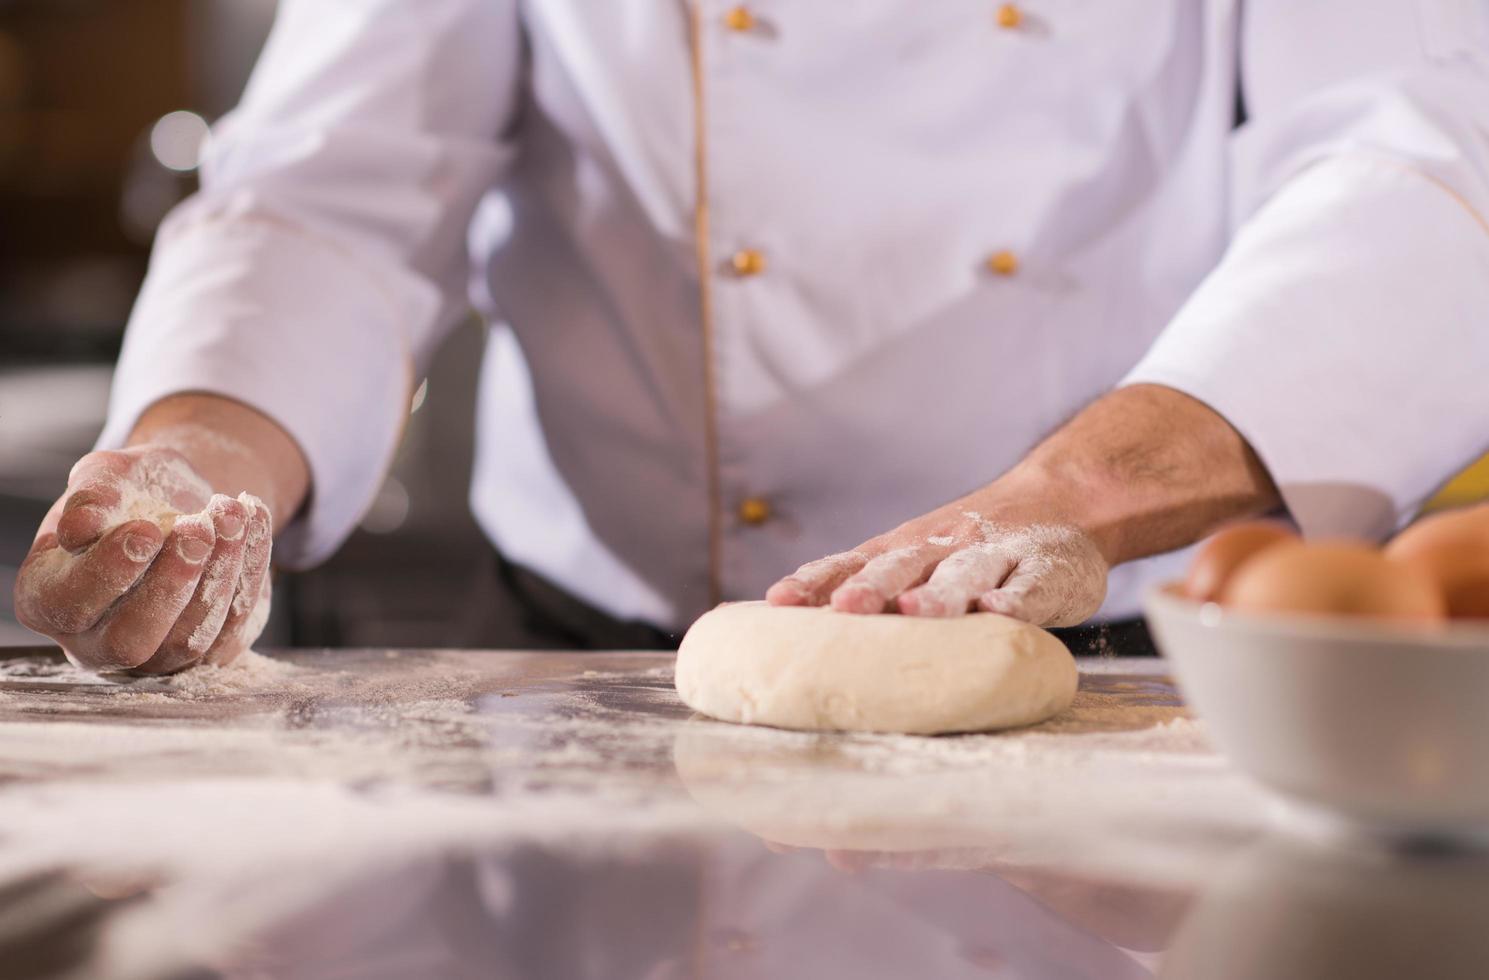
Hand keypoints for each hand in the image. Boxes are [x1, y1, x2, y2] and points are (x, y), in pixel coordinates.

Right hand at [13, 445, 273, 673]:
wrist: (186, 500)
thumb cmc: (133, 492)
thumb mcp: (108, 475)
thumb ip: (92, 495)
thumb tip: (81, 527)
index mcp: (49, 596)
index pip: (69, 603)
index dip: (107, 572)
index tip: (145, 530)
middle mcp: (96, 638)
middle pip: (131, 641)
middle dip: (171, 584)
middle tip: (198, 528)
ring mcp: (156, 654)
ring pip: (190, 638)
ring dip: (220, 573)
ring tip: (231, 511)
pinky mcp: (209, 650)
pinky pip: (233, 626)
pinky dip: (250, 570)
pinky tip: (254, 520)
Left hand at [767, 491, 1108, 626]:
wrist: (1066, 499)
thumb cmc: (972, 549)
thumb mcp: (919, 556)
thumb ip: (871, 581)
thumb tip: (797, 630)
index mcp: (908, 549)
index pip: (853, 562)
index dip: (817, 581)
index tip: (779, 602)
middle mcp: (945, 547)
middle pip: (902, 566)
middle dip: (871, 588)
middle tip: (844, 608)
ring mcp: (999, 557)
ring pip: (964, 575)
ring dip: (938, 595)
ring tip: (915, 613)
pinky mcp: (1049, 572)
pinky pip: (1031, 587)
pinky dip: (1014, 601)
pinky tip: (999, 613)